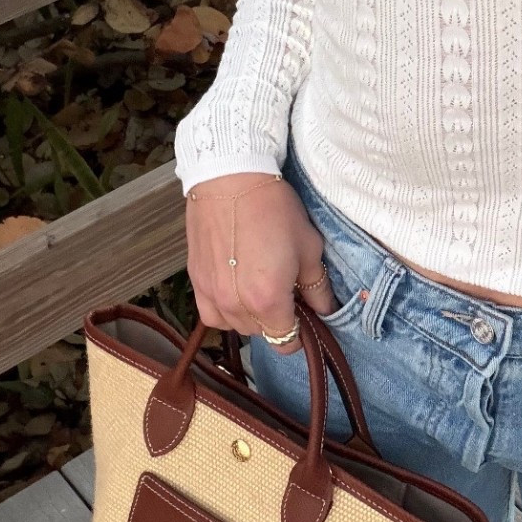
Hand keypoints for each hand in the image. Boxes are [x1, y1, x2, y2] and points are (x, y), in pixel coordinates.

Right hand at [185, 173, 339, 354]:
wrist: (229, 179)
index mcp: (269, 300)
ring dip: (250, 317)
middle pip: (261, 335)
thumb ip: (318, 287)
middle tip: (285, 292)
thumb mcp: (308, 246)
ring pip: (234, 326)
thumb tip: (325, 310)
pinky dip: (224, 311)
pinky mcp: (195, 281)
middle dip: (276, 321)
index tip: (305, 316)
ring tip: (259, 289)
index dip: (299, 334)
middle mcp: (236, 305)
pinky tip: (235, 292)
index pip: (285, 342)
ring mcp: (212, 295)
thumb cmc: (273, 209)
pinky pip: (210, 314)